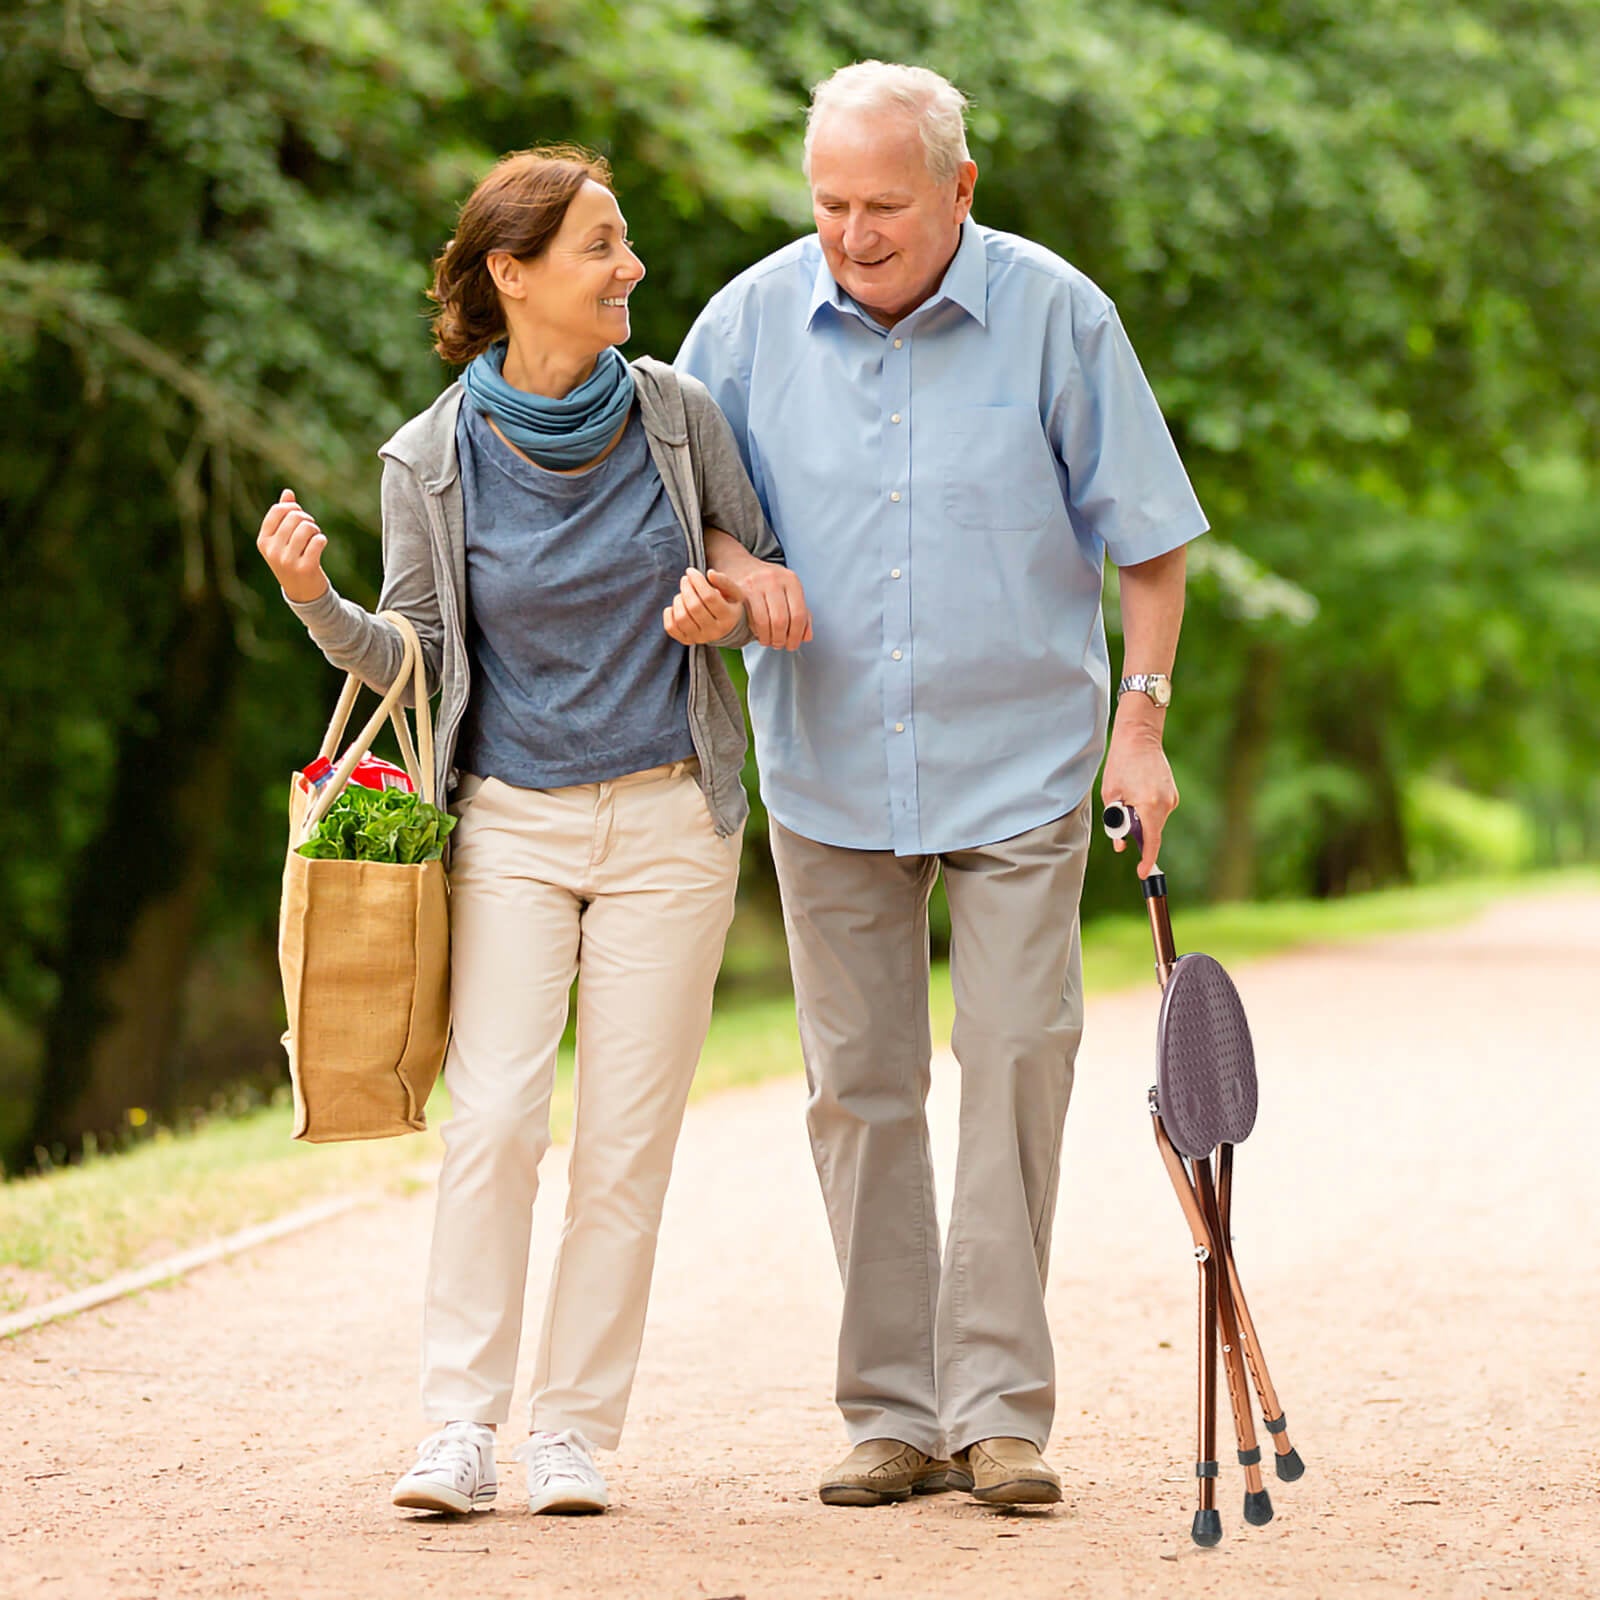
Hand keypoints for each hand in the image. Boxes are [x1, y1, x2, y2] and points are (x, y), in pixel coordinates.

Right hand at [257, 489, 329, 603]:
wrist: (303, 592)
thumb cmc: (293, 560)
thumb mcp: (283, 540)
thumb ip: (284, 516)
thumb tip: (288, 492)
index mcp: (263, 541)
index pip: (278, 510)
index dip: (294, 509)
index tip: (300, 518)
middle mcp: (272, 550)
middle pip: (295, 517)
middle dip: (307, 519)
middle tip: (311, 530)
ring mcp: (287, 560)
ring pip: (307, 528)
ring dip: (315, 530)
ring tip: (315, 537)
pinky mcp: (305, 568)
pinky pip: (318, 542)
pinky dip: (322, 540)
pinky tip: (321, 544)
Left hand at [662, 568, 744, 645]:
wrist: (726, 627)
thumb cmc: (728, 604)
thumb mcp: (734, 592)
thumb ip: (724, 581)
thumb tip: (709, 573)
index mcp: (728, 618)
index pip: (709, 597)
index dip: (697, 581)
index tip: (690, 571)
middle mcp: (715, 632)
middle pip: (694, 607)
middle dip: (686, 589)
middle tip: (685, 580)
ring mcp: (700, 638)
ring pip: (681, 618)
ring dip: (678, 600)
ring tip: (682, 593)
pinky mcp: (686, 641)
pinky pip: (670, 628)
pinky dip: (669, 613)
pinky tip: (676, 606)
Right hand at [701, 528, 811, 649]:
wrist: (738, 564)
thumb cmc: (767, 583)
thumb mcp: (788, 592)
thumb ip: (802, 614)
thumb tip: (807, 637)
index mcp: (791, 580)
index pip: (799, 614)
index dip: (796, 635)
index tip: (793, 645)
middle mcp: (774, 579)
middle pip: (781, 620)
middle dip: (781, 639)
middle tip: (779, 645)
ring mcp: (756, 584)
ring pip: (765, 622)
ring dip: (768, 638)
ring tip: (769, 642)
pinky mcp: (740, 591)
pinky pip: (751, 618)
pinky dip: (756, 631)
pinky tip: (758, 633)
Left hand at [1099, 720, 1178, 879]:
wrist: (1140, 737)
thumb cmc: (1121, 763)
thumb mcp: (1111, 795)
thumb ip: (1116, 824)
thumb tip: (1121, 845)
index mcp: (1149, 805)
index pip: (1151, 841)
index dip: (1146, 860)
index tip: (1143, 873)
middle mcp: (1165, 803)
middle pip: (1152, 832)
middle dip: (1136, 833)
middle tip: (1121, 813)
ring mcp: (1172, 798)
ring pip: (1154, 822)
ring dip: (1140, 819)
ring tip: (1128, 795)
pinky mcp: (1172, 794)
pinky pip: (1157, 812)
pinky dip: (1146, 811)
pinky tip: (1137, 792)